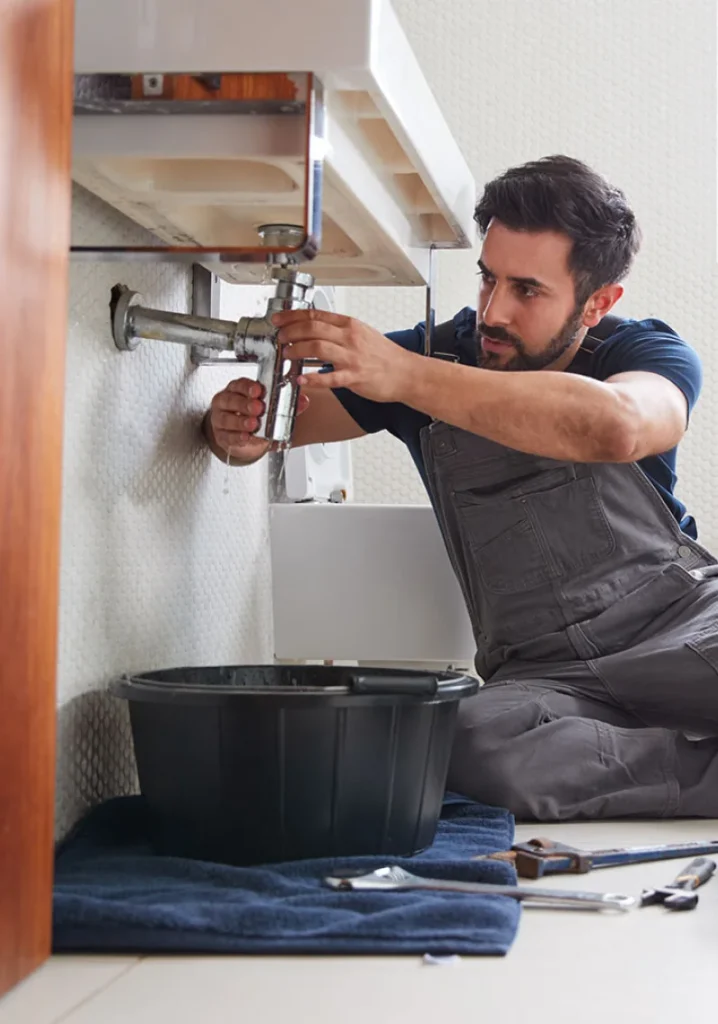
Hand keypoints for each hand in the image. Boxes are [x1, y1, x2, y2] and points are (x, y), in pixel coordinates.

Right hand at [208, 378, 309, 459]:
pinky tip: (245, 437)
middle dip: (245, 404)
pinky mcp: (222, 436)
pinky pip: (227, 436)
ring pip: (226, 418)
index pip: (239, 384)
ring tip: (253, 424)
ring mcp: (220, 419)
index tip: (258, 391)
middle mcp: (225, 402)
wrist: (243, 435)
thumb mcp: (271, 408)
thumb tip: (304, 401)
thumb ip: (287, 404)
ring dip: (240, 422)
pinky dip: (237, 437)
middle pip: (230, 400)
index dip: (248, 387)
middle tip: (258, 408)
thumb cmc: (255, 415)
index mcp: (237, 390)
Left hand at [273, 308, 416, 401]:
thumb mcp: (362, 333)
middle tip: (280, 337)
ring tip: (287, 354)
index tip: (279, 320)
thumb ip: (339, 331)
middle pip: (312, 328)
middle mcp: (350, 338)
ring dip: (297, 350)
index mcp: (349, 325)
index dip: (292, 316)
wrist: (406, 372)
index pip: (315, 315)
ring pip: (317, 347)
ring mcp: (352, 357)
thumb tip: (315, 329)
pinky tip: (301, 379)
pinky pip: (330, 377)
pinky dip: (313, 379)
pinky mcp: (355, 377)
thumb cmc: (385, 356)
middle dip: (290, 331)